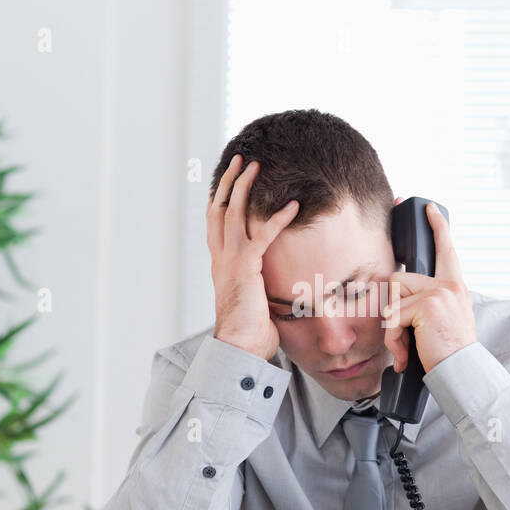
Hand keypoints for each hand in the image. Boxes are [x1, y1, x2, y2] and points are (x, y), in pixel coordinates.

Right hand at [207, 154, 298, 360]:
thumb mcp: (253, 301)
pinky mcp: (246, 268)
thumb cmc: (250, 332)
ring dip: (245, 187)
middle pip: (220, 209)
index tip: (228, 180)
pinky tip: (294, 206)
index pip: (215, 224)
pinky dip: (279, 219)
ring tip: (256, 166)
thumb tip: (277, 284)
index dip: (221, 198)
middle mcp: (220, 259)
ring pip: (233, 213)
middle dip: (230, 182)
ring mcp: (230, 261)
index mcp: (220, 265)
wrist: (239, 348)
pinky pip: (263, 236)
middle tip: (241, 160)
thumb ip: (260, 285)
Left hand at [381, 201, 475, 373]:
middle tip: (401, 336)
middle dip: (392, 309)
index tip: (429, 207)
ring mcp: (440, 292)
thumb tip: (399, 294)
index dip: (438, 226)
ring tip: (406, 346)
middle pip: (399, 278)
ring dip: (392, 327)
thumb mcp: (447, 321)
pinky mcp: (427, 304)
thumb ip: (431, 302)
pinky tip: (406, 354)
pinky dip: (393, 338)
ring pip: (393, 296)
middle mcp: (450, 285)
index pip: (446, 249)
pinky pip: (393, 316)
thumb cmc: (450, 354)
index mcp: (456, 287)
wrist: (463, 373)